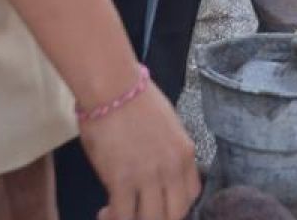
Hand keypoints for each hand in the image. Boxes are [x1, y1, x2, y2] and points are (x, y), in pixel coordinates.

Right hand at [81, 82, 200, 219]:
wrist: (114, 88)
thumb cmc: (136, 100)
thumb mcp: (168, 127)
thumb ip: (167, 154)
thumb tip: (155, 173)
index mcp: (186, 154)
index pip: (191, 195)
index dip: (174, 206)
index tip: (158, 203)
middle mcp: (173, 169)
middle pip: (175, 213)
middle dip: (157, 218)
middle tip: (139, 212)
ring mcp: (149, 177)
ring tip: (118, 214)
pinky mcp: (122, 181)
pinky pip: (124, 216)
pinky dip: (114, 218)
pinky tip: (105, 212)